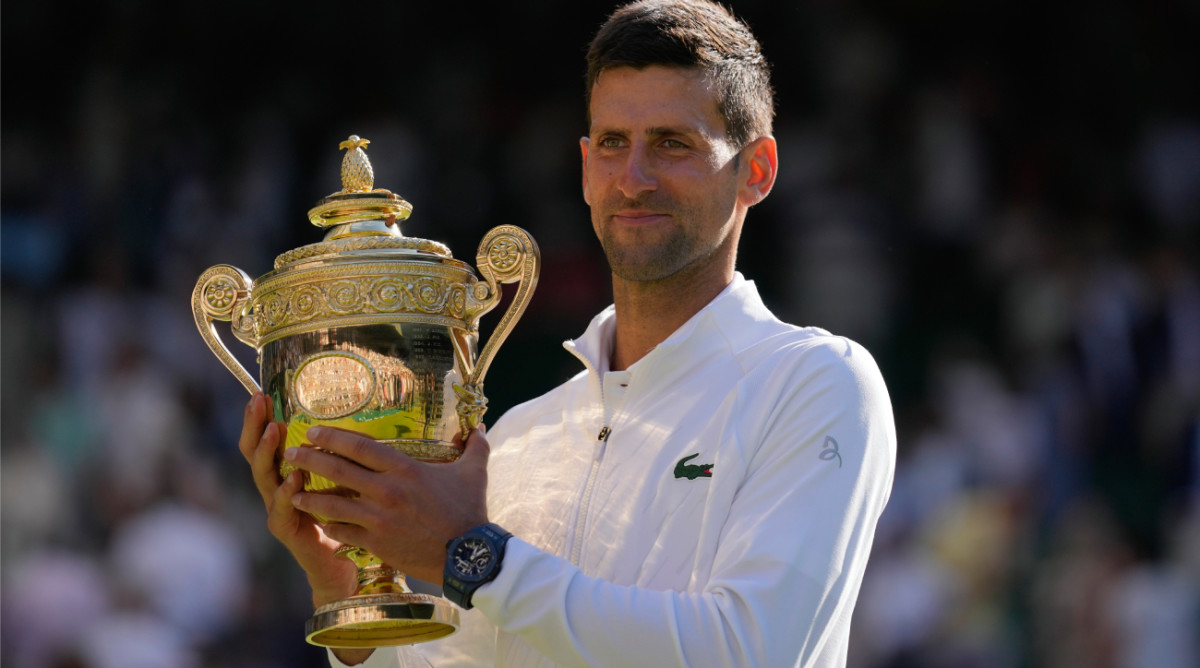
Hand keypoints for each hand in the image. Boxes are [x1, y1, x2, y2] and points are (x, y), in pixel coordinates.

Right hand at [237, 393, 357, 607]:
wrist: (341, 563)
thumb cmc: (343, 516)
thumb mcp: (342, 478)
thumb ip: (339, 454)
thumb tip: (351, 418)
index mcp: (286, 470)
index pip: (268, 439)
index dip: (262, 417)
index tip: (264, 393)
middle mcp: (275, 487)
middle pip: (255, 452)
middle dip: (255, 425)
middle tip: (257, 401)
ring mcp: (277, 508)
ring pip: (263, 476)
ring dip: (267, 452)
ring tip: (273, 431)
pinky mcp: (285, 529)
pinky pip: (281, 508)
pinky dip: (286, 492)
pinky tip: (292, 478)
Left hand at [284, 423, 490, 584]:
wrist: (469, 556)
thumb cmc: (470, 512)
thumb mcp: (474, 474)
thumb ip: (473, 447)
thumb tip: (479, 428)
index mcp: (405, 469)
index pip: (360, 447)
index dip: (333, 437)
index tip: (312, 431)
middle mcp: (386, 491)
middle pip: (338, 470)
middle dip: (310, 460)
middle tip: (291, 453)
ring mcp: (378, 519)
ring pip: (333, 504)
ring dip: (310, 496)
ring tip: (293, 491)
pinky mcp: (376, 543)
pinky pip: (343, 532)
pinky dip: (329, 525)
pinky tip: (319, 521)